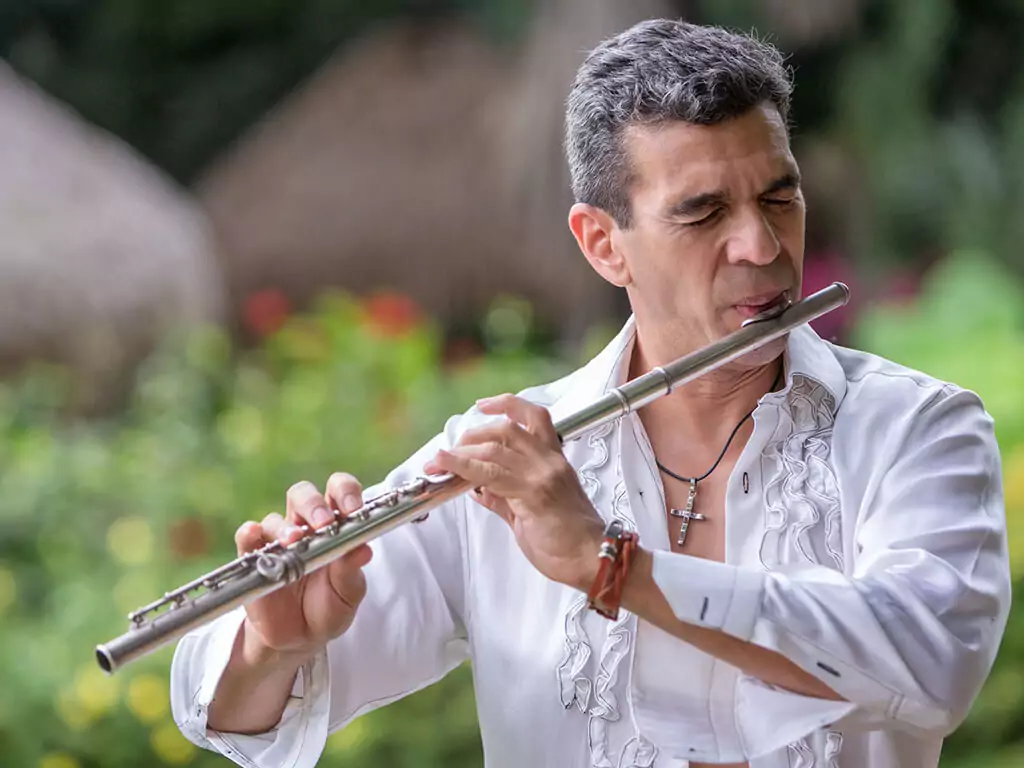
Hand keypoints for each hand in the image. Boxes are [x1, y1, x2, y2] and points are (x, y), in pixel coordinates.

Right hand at [234, 474, 373, 664]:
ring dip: (285, 527)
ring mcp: (277, 541)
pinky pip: (246, 538)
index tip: (354, 509)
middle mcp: (305, 526)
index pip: (340, 492)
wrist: (299, 639)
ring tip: (294, 542)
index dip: (346, 492)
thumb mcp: (347, 596)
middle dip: (314, 504)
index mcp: (336, 526)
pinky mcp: (253, 558)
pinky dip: (248, 533)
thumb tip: (364, 550)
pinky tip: (253, 535)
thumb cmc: (328, 609)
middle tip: (323, 524)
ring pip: (275, 518)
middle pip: (304, 495)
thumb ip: (351, 572)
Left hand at [423, 394, 604, 590]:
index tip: (482, 405)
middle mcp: (549, 462)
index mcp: (554, 461)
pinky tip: (447, 468)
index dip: (506, 404)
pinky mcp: (533, 494)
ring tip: (439, 462)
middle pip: (505, 429)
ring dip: (460, 453)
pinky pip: (490, 475)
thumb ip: (505, 498)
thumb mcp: (532, 513)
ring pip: (494, 449)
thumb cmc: (569, 541)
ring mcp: (542, 476)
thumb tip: (479, 490)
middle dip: (471, 435)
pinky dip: (463, 468)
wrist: (593, 560)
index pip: (533, 417)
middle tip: (450, 451)